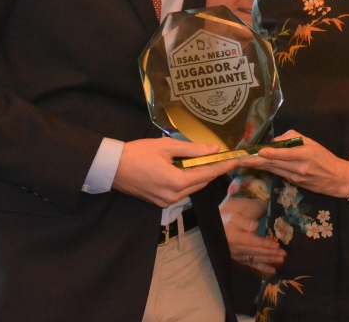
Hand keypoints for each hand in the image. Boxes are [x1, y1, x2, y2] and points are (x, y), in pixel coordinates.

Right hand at [112, 137, 238, 207]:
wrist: (112, 167)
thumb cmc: (138, 153)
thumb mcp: (166, 146)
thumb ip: (192, 149)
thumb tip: (214, 148)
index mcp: (176, 182)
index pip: (207, 174)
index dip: (222, 166)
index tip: (236, 160)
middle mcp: (174, 196)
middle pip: (201, 183)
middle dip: (213, 171)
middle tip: (223, 158)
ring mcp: (166, 202)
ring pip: (192, 189)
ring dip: (201, 176)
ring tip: (208, 162)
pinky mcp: (159, 202)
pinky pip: (181, 192)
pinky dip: (188, 181)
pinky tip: (190, 170)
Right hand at [220, 197, 285, 276]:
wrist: (213, 233)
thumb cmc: (225, 222)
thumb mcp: (233, 216)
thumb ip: (244, 221)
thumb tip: (256, 226)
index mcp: (236, 238)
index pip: (253, 242)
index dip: (265, 244)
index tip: (277, 246)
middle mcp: (237, 250)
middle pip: (257, 252)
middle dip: (271, 254)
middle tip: (284, 254)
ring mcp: (238, 257)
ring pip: (256, 260)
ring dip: (269, 261)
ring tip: (281, 261)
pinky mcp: (239, 261)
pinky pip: (252, 266)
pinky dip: (262, 270)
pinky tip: (272, 272)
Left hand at [238, 130, 348, 198]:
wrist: (337, 179)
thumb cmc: (325, 157)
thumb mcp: (312, 143)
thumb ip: (294, 138)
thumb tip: (276, 141)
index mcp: (305, 155)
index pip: (285, 154)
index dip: (271, 154)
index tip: (259, 152)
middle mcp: (299, 168)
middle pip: (274, 164)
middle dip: (256, 162)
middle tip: (240, 160)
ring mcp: (295, 177)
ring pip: (273, 170)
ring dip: (258, 166)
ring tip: (243, 163)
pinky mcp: (294, 183)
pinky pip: (278, 174)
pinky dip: (268, 169)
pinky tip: (257, 166)